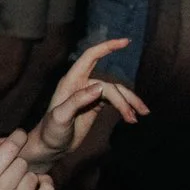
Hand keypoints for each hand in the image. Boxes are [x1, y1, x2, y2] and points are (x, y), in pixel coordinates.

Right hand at [0, 135, 52, 189]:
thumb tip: (9, 136)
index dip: (17, 138)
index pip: (9, 148)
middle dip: (18, 166)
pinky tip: (35, 189)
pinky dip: (44, 186)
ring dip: (29, 179)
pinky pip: (47, 189)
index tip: (20, 137)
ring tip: (17, 189)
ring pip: (34, 176)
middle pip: (22, 162)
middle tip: (10, 177)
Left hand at [31, 39, 147, 160]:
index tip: (126, 41)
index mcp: (71, 81)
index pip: (90, 57)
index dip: (107, 47)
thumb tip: (100, 88)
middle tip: (134, 115)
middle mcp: (82, 84)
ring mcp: (90, 95)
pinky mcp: (95, 105)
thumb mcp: (60, 117)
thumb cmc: (50, 132)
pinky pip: (115, 102)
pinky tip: (133, 118)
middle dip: (125, 98)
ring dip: (129, 104)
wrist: (49, 148)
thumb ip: (77, 101)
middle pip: (110, 85)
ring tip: (140, 116)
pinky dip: (125, 108)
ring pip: (116, 93)